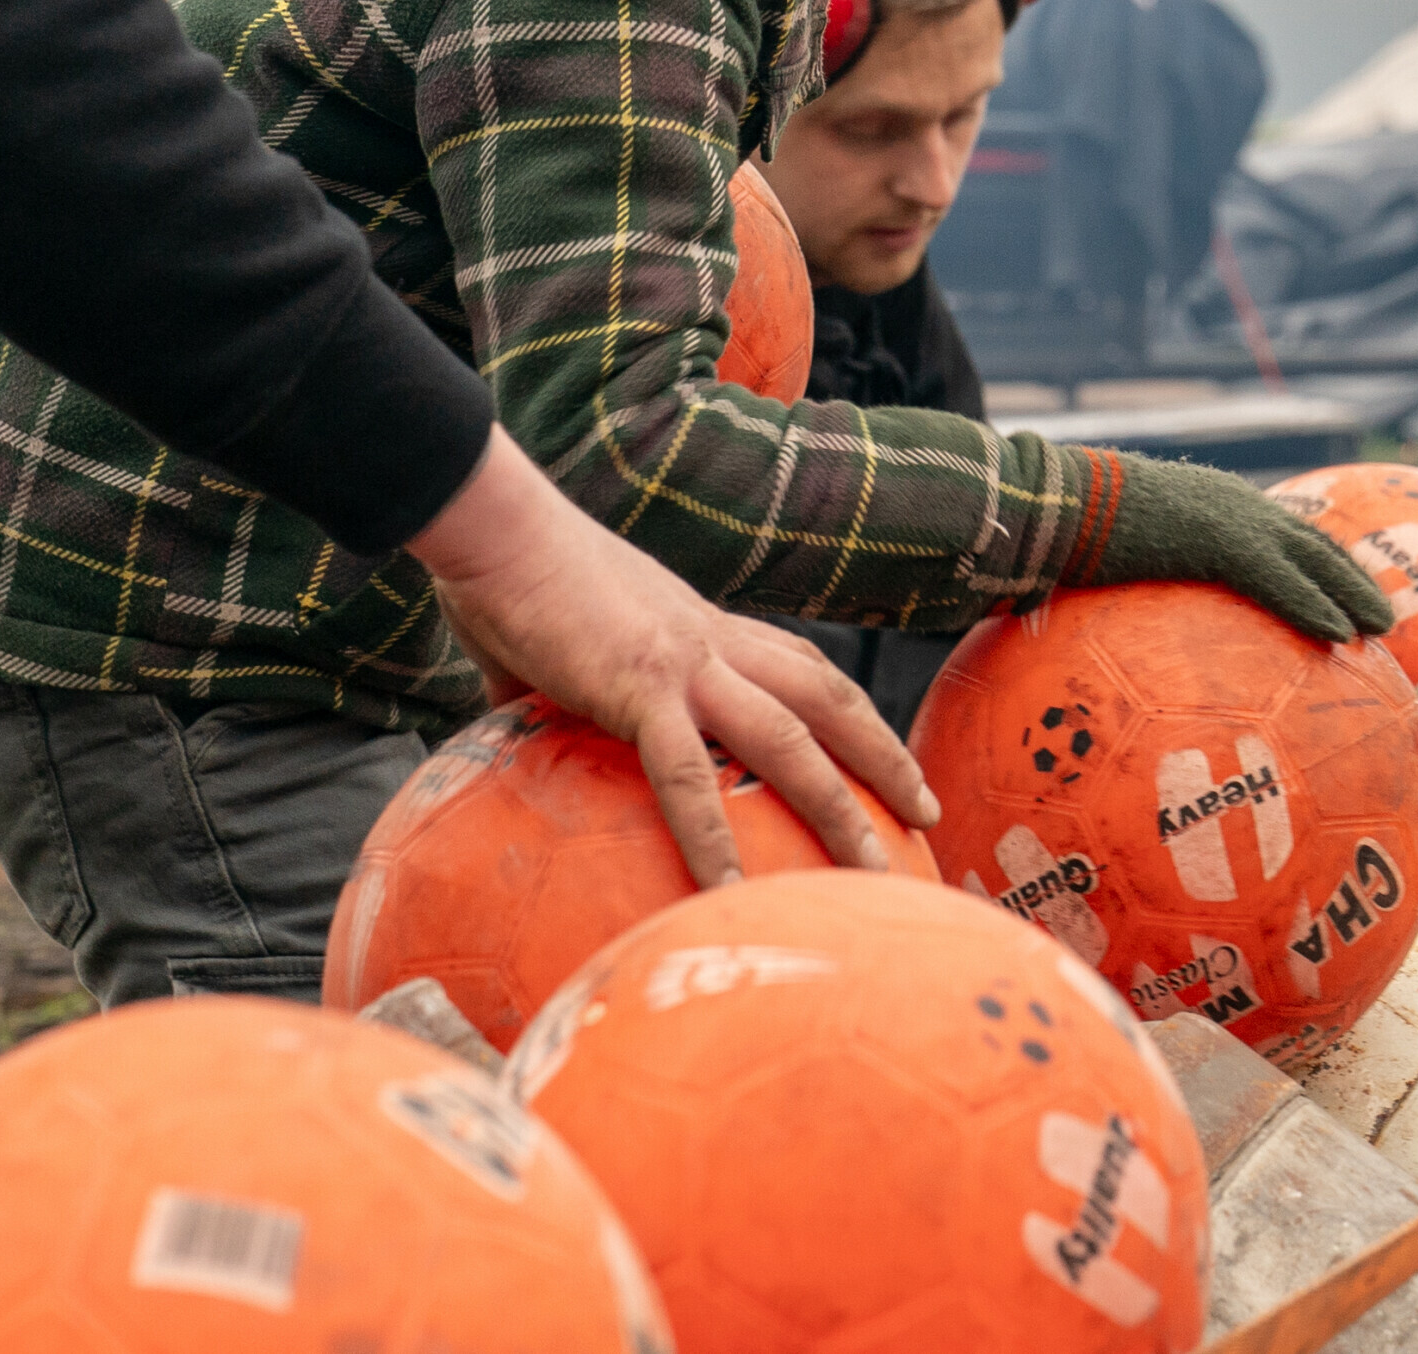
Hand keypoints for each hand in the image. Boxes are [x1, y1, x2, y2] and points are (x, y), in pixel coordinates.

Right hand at [409, 426, 937, 884]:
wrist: (491, 527)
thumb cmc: (501, 572)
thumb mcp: (542, 642)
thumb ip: (542, 688)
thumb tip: (504, 730)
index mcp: (695, 627)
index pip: (794, 665)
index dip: (843, 709)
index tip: (877, 754)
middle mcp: (709, 640)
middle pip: (824, 693)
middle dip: (882, 753)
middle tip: (925, 810)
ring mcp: (684, 662)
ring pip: (791, 736)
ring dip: (840, 803)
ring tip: (875, 868)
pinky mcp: (638, 687)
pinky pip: (687, 775)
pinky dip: (713, 836)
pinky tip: (731, 890)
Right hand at [1068, 448, 1396, 641]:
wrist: (1057, 501)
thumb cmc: (1071, 529)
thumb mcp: (1118, 553)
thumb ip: (1144, 576)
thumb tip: (1122, 629)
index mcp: (1217, 503)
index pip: (1283, 534)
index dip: (1318, 563)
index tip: (1343, 591)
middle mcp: (1236, 504)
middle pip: (1312, 542)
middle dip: (1350, 579)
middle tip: (1383, 617)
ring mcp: (1232, 518)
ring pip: (1312, 558)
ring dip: (1352, 593)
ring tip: (1383, 627)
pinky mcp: (1222, 541)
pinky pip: (1280, 581)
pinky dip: (1314, 606)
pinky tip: (1342, 635)